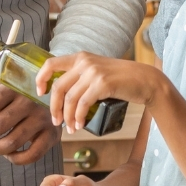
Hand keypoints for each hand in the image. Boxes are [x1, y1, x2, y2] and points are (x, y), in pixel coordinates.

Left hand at [0, 85, 61, 164]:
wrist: (56, 95)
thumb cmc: (21, 93)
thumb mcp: (2, 89)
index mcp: (13, 88)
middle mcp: (29, 102)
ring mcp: (42, 119)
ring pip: (12, 143)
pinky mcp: (52, 135)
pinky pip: (31, 155)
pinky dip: (15, 159)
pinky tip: (10, 154)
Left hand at [34, 52, 162, 132]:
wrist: (145, 80)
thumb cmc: (120, 79)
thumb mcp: (96, 70)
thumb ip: (80, 76)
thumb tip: (61, 95)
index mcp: (79, 57)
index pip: (50, 64)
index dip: (41, 79)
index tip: (40, 93)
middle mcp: (84, 62)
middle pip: (58, 87)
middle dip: (54, 107)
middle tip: (56, 121)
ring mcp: (93, 72)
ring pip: (70, 98)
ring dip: (67, 117)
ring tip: (71, 128)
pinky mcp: (103, 84)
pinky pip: (83, 104)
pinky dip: (78, 117)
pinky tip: (79, 125)